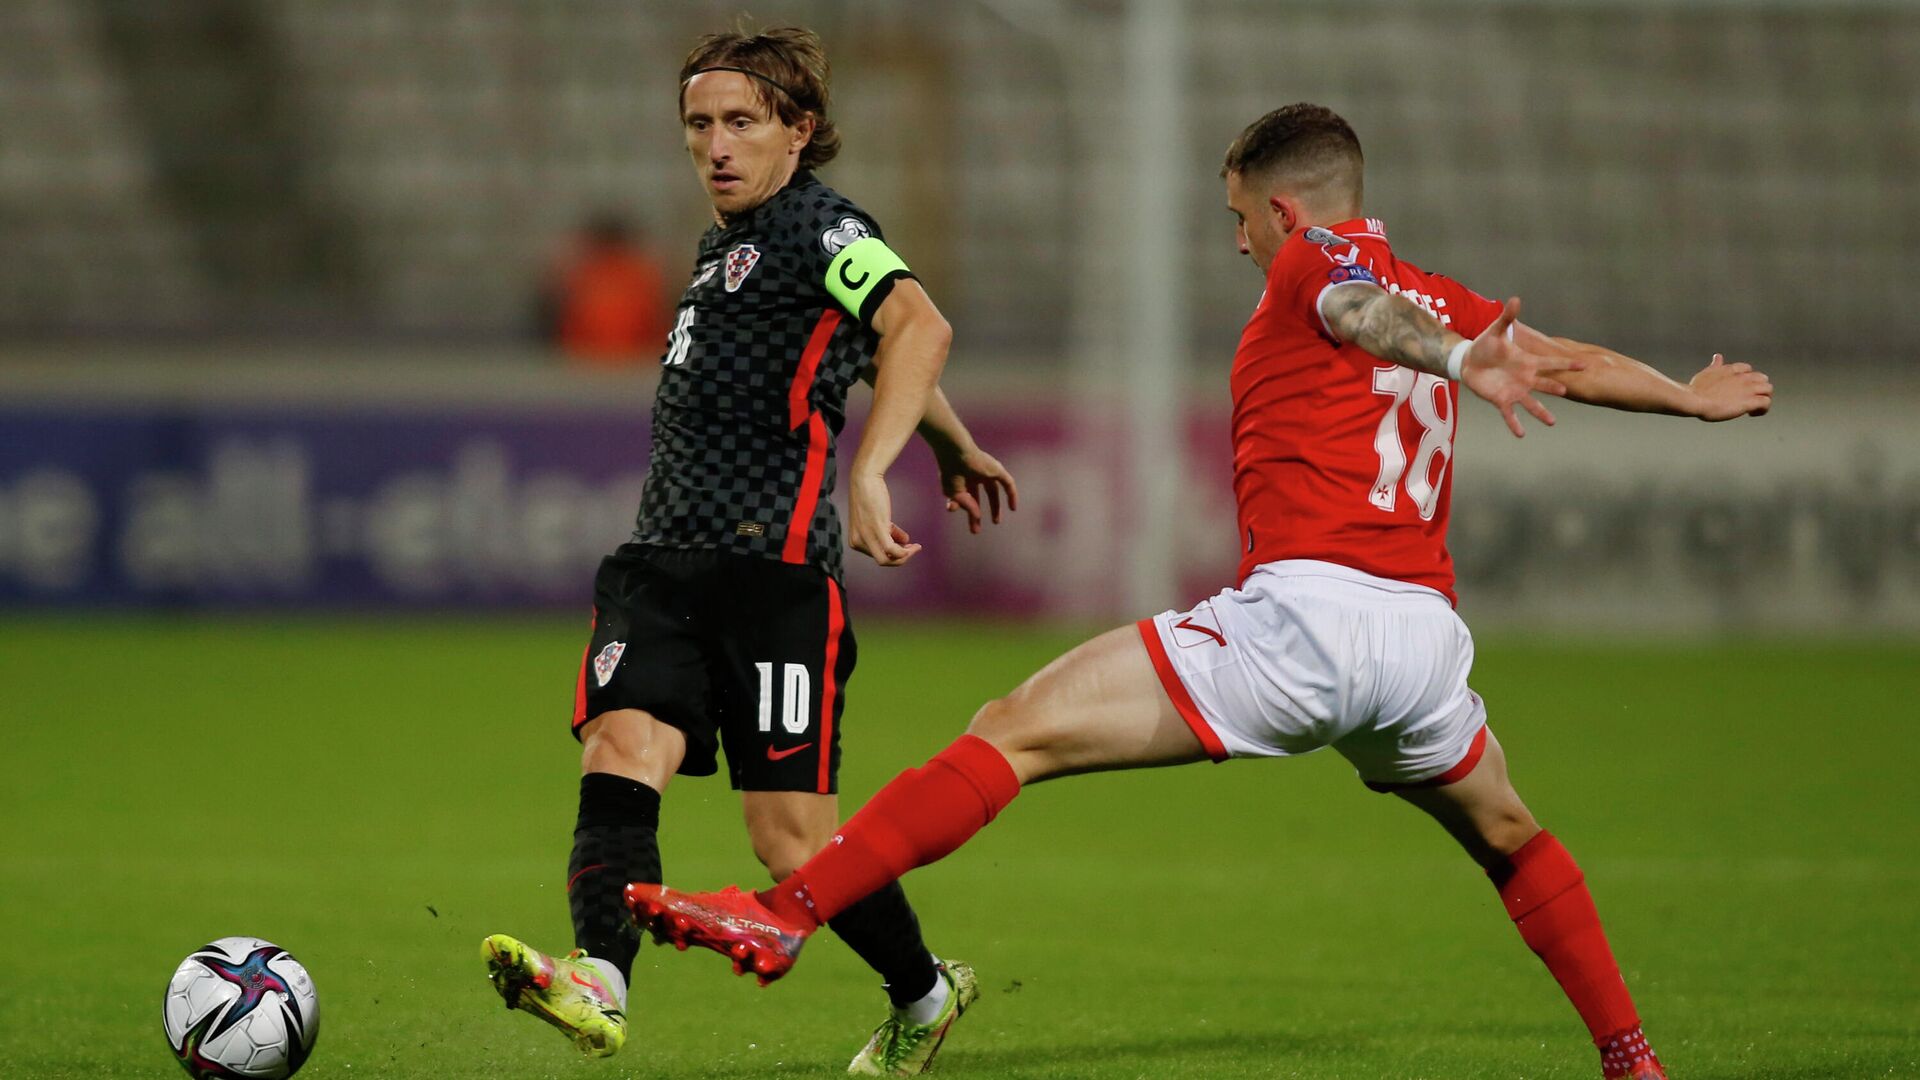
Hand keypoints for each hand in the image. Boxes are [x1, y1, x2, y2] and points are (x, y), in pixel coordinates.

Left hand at [848, 472, 920, 566]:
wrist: (865, 479)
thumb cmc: (869, 495)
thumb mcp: (876, 518)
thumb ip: (888, 531)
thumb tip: (904, 542)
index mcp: (855, 541)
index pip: (877, 555)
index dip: (893, 552)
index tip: (905, 544)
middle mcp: (858, 542)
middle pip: (883, 561)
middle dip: (900, 558)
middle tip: (913, 548)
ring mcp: (866, 537)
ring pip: (888, 560)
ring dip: (905, 556)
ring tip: (916, 547)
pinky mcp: (877, 529)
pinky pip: (893, 550)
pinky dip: (905, 551)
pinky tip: (913, 544)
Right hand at [934, 444, 1018, 533]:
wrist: (956, 454)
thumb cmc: (951, 471)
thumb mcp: (955, 494)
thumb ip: (967, 506)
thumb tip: (978, 515)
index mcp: (962, 476)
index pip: (965, 494)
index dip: (961, 507)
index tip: (955, 513)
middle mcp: (974, 473)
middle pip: (979, 495)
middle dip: (976, 512)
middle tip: (975, 530)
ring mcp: (986, 471)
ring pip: (993, 491)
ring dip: (995, 507)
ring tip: (996, 522)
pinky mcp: (997, 469)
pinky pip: (1008, 484)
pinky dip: (1012, 496)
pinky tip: (1013, 509)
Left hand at [1462, 298, 1585, 437]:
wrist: (1470, 361)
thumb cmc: (1487, 345)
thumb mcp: (1496, 331)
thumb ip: (1507, 318)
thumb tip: (1515, 298)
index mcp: (1528, 362)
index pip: (1551, 362)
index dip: (1567, 363)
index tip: (1585, 364)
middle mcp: (1526, 378)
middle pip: (1544, 384)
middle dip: (1554, 386)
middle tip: (1565, 390)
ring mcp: (1515, 391)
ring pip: (1532, 403)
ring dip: (1541, 412)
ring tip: (1551, 422)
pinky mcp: (1502, 400)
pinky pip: (1510, 414)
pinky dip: (1515, 424)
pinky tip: (1521, 434)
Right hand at [1687, 354, 1772, 419]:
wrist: (1695, 400)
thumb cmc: (1697, 390)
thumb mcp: (1706, 373)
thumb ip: (1715, 366)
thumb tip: (1718, 357)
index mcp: (1732, 370)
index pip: (1748, 369)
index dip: (1747, 378)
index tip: (1741, 387)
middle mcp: (1743, 377)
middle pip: (1762, 378)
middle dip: (1759, 388)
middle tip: (1750, 397)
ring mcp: (1748, 389)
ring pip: (1768, 389)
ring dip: (1763, 397)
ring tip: (1755, 407)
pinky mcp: (1750, 402)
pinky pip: (1766, 403)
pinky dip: (1763, 409)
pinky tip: (1753, 413)